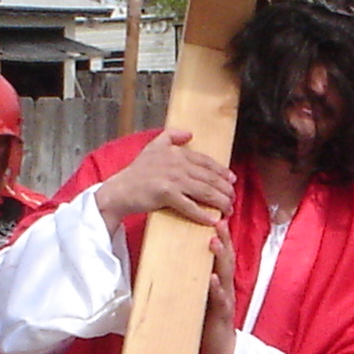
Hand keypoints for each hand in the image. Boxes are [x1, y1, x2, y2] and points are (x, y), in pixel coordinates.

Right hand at [96, 127, 234, 226]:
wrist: (120, 190)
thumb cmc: (137, 172)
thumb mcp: (153, 146)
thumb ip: (171, 135)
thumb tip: (190, 133)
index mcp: (176, 153)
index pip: (207, 162)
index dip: (222, 172)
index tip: (233, 180)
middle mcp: (177, 164)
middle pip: (210, 178)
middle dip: (225, 190)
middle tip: (233, 199)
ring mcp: (172, 179)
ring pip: (205, 192)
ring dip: (220, 203)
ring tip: (228, 211)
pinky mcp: (166, 194)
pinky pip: (190, 206)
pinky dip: (203, 214)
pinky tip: (212, 220)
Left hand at [202, 222, 237, 353]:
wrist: (222, 350)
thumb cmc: (208, 322)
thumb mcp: (197, 297)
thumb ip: (190, 282)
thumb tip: (168, 265)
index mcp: (220, 281)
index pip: (220, 254)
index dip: (218, 235)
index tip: (212, 215)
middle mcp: (225, 287)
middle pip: (226, 258)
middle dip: (223, 238)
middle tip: (217, 219)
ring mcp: (226, 300)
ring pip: (225, 274)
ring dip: (220, 257)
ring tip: (213, 241)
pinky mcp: (223, 315)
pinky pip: (221, 300)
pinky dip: (217, 289)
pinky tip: (212, 279)